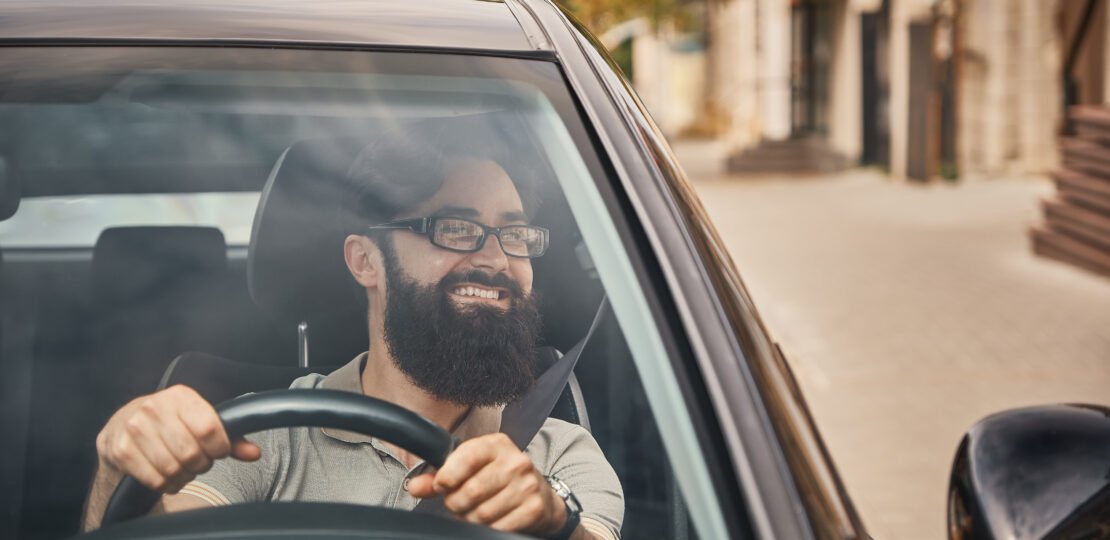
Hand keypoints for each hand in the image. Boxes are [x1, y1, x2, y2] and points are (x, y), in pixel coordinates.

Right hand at [95, 385, 260, 493]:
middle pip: (191, 453)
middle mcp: (154, 408)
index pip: (209, 429)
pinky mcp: (121, 450)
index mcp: (181, 396)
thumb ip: (230, 437)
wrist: (121, 426)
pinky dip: (166, 484)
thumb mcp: (199, 421)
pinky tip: (166, 475)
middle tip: (198, 463)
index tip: (217, 452)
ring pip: (173, 469)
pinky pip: (155, 480)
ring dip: (184, 477)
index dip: (219, 448)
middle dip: (201, 465)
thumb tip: (254, 453)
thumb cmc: (169, 424)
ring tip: (182, 469)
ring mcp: (135, 428)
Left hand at [407, 433, 566, 535]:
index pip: (466, 457)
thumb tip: (414, 486)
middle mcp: (515, 461)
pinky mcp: (534, 508)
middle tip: (460, 503)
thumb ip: (441, 476)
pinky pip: (498, 527)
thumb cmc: (499, 478)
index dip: (447, 477)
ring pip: (482, 513)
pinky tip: (493, 519)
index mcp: (497, 444)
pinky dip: (489, 528)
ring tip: (476, 511)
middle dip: (457, 503)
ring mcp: (527, 485)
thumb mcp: (472, 468)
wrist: (539, 494)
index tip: (442, 486)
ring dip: (472, 518)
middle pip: (471, 491)